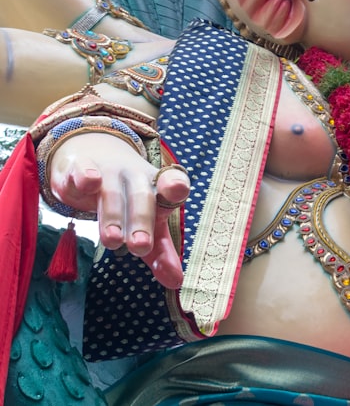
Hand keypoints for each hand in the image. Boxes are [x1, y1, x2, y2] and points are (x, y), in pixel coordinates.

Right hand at [47, 131, 188, 288]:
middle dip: (142, 221)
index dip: (175, 187)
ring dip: (112, 215)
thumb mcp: (147, 225)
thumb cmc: (129, 200)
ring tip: (112, 240)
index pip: (172, 183)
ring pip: (111, 192)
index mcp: (158, 188)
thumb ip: (161, 253)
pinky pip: (83, 172)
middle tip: (140, 247)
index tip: (177, 191)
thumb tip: (176, 283)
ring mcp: (109, 171)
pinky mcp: (81, 168)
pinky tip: (89, 182)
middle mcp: (137, 177)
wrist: (95, 157)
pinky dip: (85, 176)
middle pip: (142, 196)